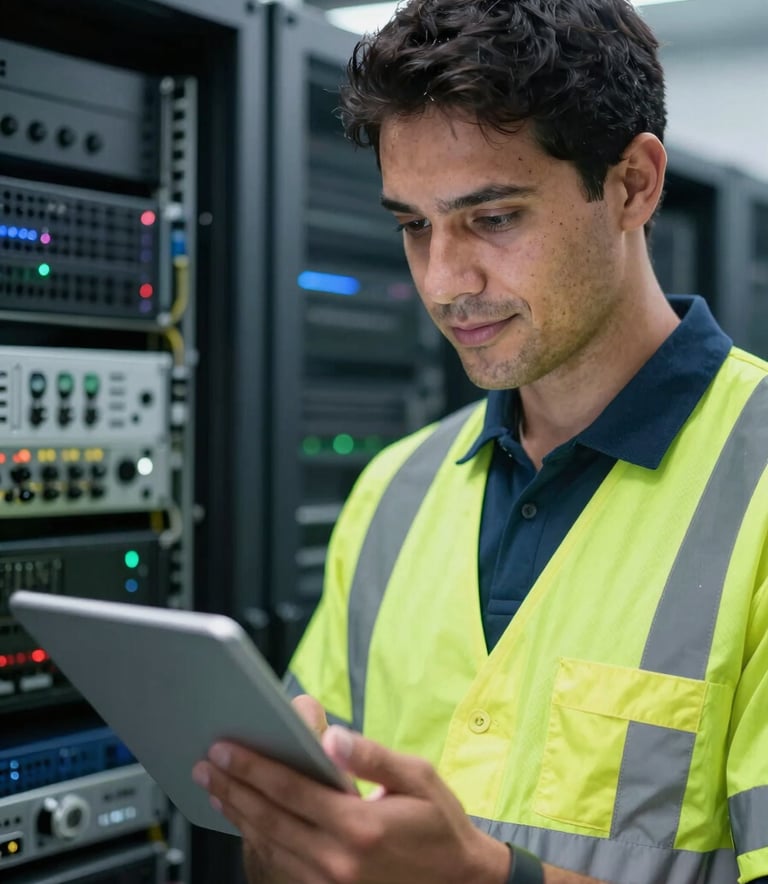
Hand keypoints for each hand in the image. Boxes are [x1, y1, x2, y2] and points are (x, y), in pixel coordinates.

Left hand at [192, 723, 509, 883]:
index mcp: (359, 826)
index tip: (225, 749)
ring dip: (238, 814)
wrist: (459, 882)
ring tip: (216, 787)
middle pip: (270, 819)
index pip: (291, 791)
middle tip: (206, 763)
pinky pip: (281, 866)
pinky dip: (256, 841)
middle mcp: (338, 861)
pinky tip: (245, 820)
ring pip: (269, 846)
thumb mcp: (417, 778)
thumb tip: (331, 738)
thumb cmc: (439, 825)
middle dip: (234, 787)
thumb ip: (372, 756)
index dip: (254, 768)